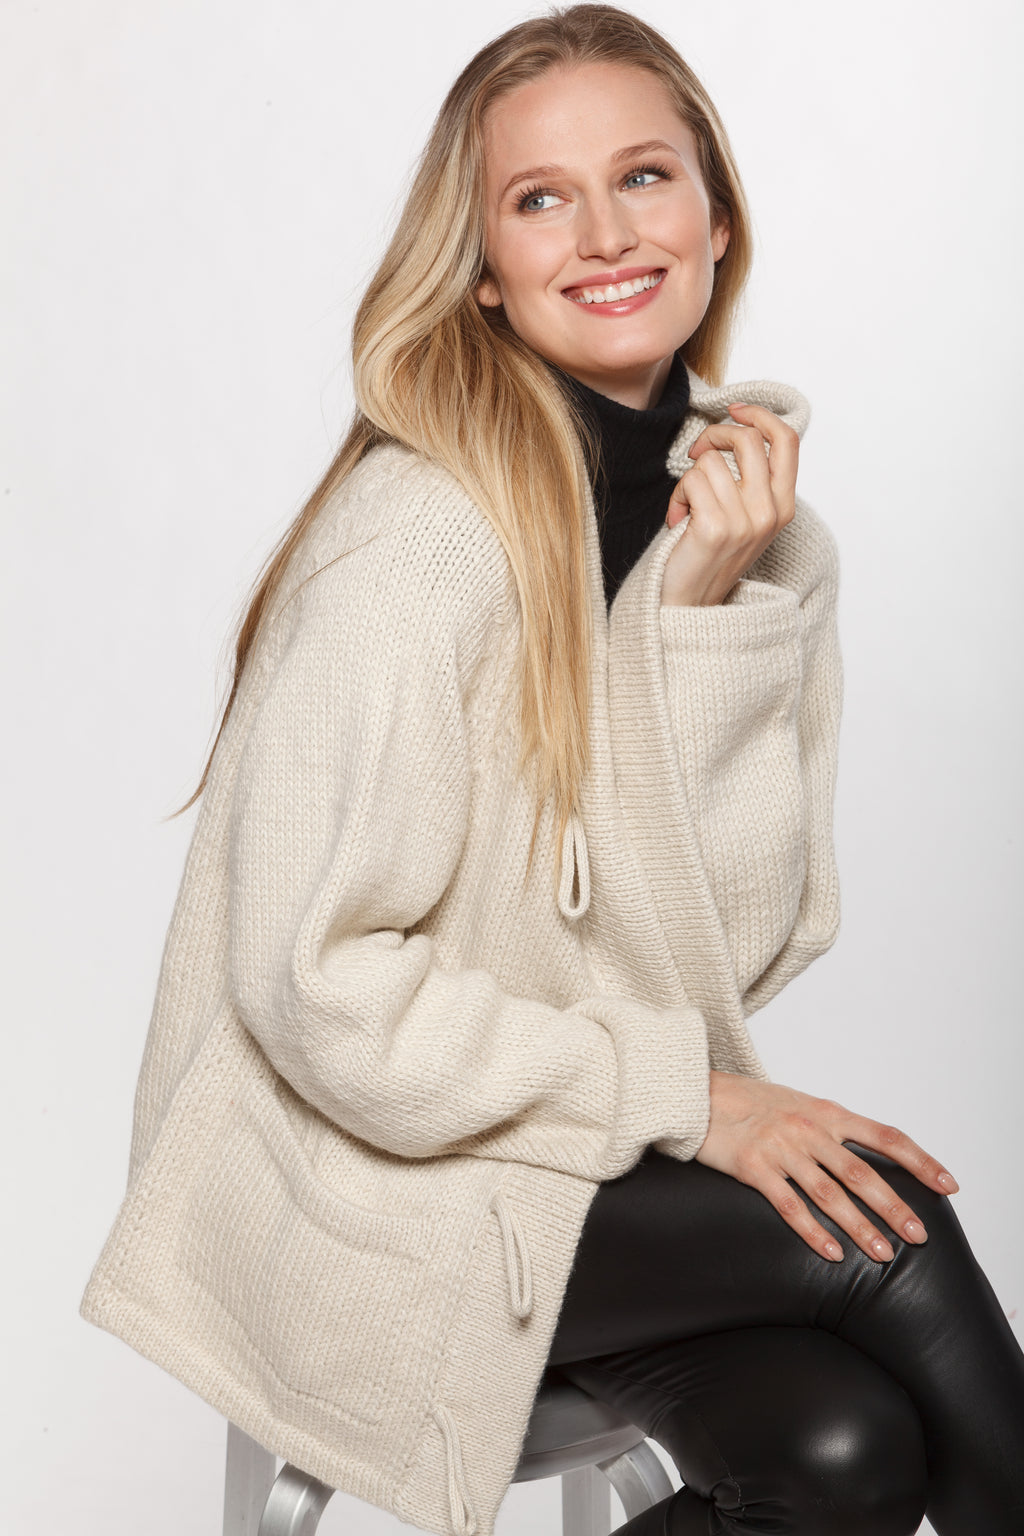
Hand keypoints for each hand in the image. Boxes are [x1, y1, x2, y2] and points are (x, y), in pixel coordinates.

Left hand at [661, 403, 798, 606]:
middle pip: (747, 439)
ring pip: (709, 461)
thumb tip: (737, 426)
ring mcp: (744, 522)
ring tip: (689, 506)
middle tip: (697, 453)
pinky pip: (690, 481)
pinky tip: (679, 519)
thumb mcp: (746, 516)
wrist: (692, 603)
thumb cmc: (712, 555)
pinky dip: (677, 496)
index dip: (759, 415)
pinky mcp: (715, 528)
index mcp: (783, 506)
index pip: (787, 440)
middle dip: (715, 435)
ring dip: (689, 478)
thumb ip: (752, 480)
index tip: (734, 410)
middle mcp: (770, 513)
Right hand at [695, 1072, 959, 1262]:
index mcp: (826, 1112)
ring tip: (883, 1254)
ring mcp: (781, 1147)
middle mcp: (809, 1128)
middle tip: (918, 1235)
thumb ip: (831, 1129)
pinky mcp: (753, 1167)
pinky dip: (813, 1231)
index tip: (947, 1184)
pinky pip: (789, 1205)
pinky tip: (832, 1253)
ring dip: (860, 1226)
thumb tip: (867, 1160)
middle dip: (894, 1206)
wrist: (696, 1093)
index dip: (920, 1160)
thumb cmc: (750, 1103)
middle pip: (862, 1172)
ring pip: (830, 1194)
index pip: (886, 1136)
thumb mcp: (798, 1105)